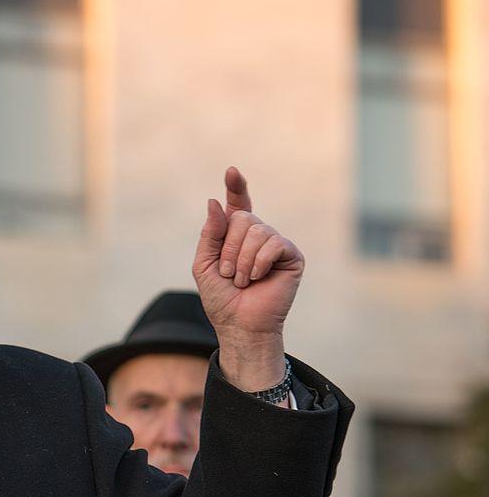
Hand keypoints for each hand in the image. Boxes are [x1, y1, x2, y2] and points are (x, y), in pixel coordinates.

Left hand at [192, 167, 303, 392]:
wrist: (239, 324)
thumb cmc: (221, 299)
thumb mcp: (204, 264)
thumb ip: (210, 233)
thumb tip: (215, 202)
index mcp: (236, 236)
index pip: (237, 205)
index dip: (236, 187)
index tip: (231, 171)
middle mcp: (258, 236)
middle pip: (242, 217)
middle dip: (228, 247)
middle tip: (229, 274)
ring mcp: (276, 244)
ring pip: (257, 230)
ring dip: (241, 259)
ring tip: (242, 280)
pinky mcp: (291, 255)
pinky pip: (273, 243)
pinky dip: (258, 262)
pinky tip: (257, 278)